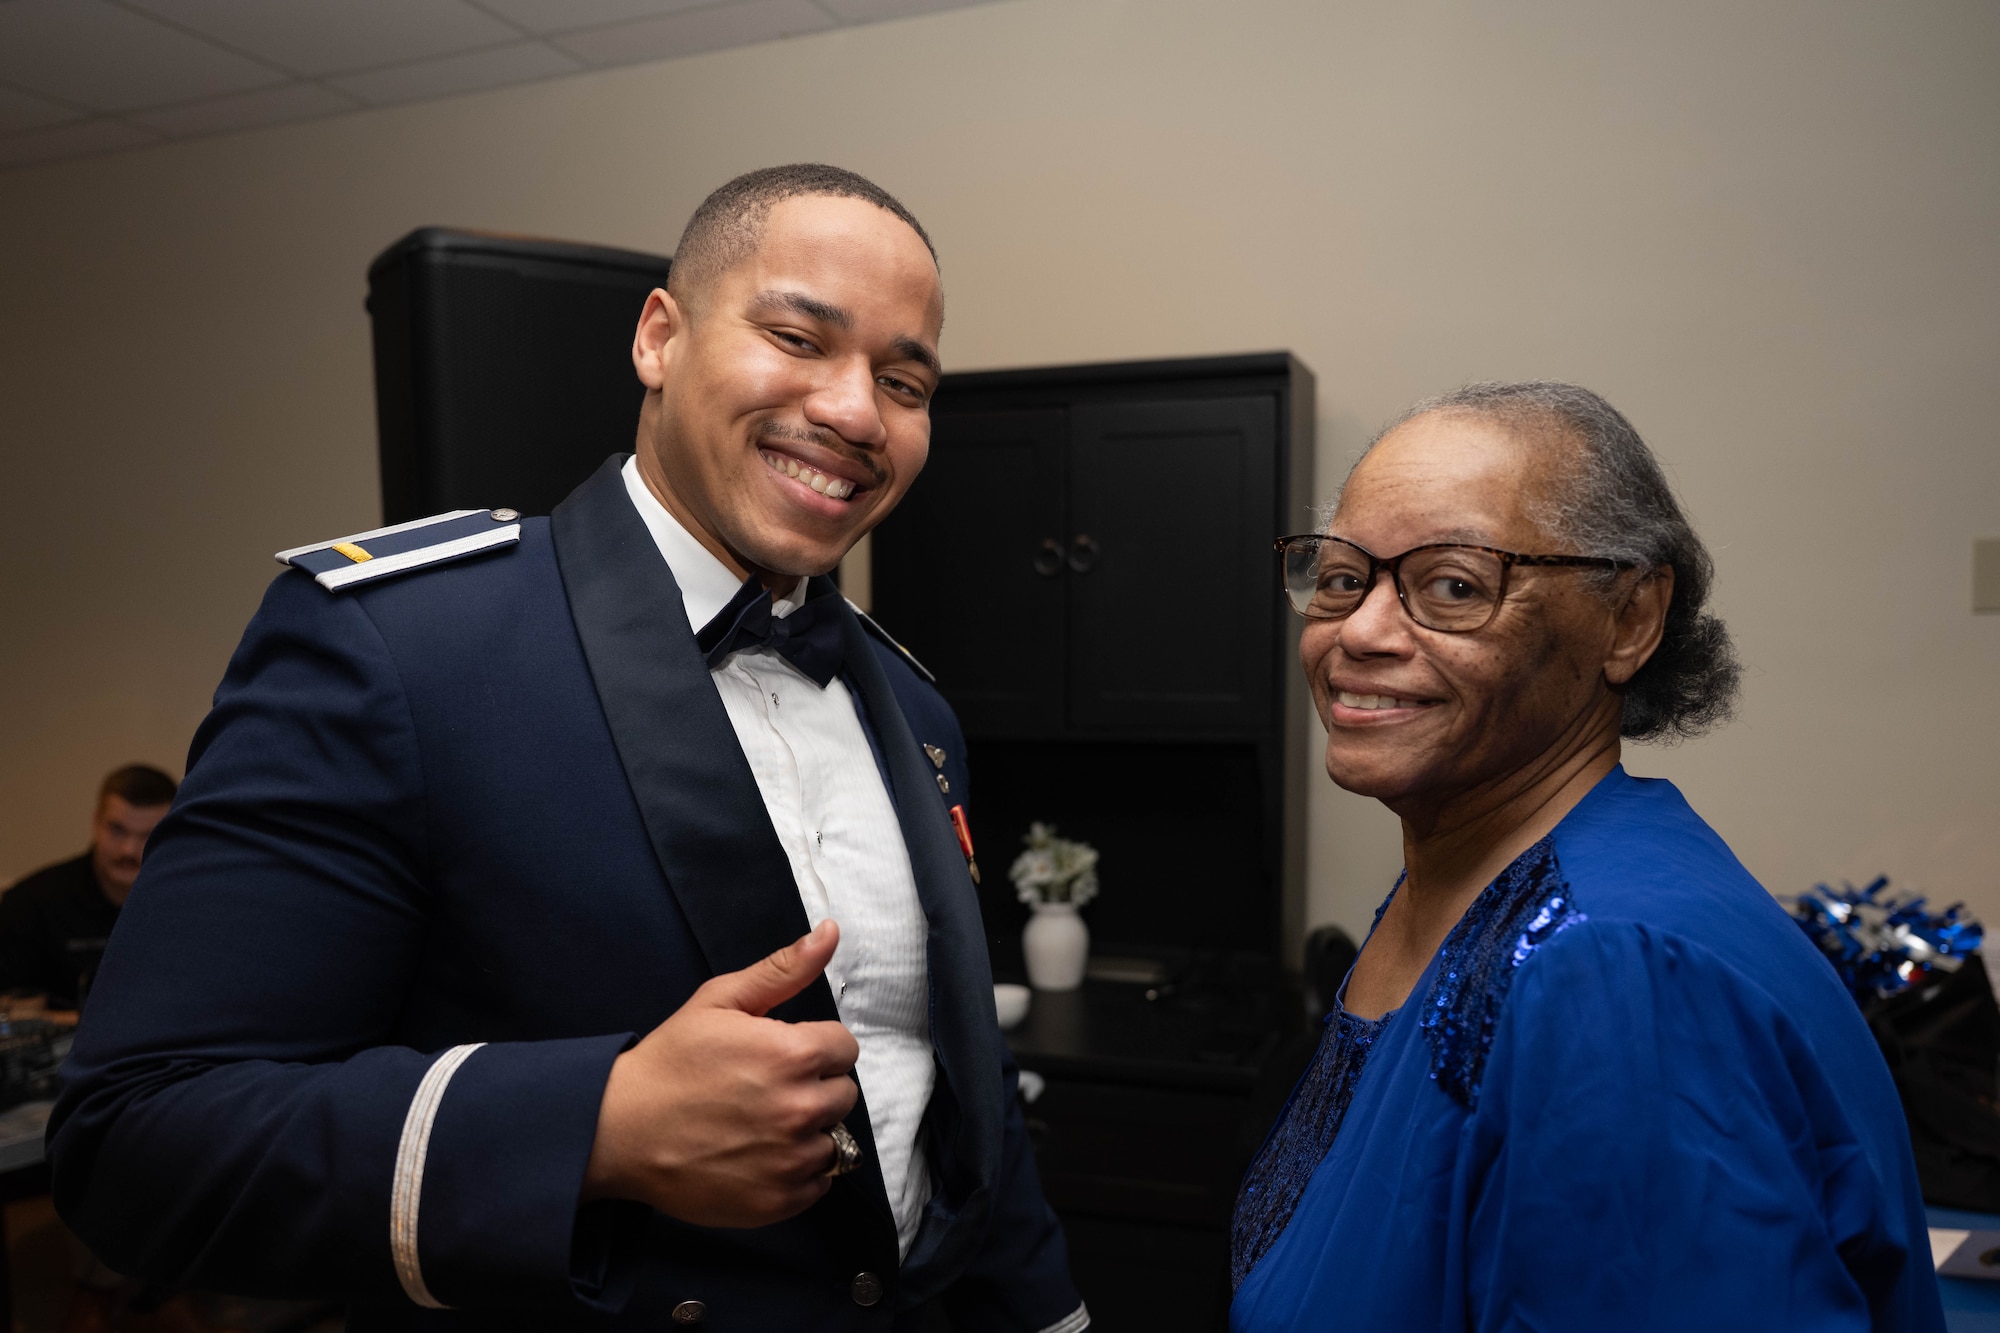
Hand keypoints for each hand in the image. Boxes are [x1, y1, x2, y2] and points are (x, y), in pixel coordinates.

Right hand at [581, 919, 860, 1226]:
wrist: (620, 1130)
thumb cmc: (670, 1061)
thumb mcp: (720, 1001)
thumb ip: (784, 969)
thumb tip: (831, 932)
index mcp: (792, 1054)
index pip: (845, 1048)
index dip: (814, 1046)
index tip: (781, 1054)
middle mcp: (800, 1109)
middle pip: (843, 1094)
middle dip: (814, 1086)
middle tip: (767, 1088)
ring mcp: (790, 1161)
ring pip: (834, 1140)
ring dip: (809, 1131)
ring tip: (761, 1124)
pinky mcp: (778, 1201)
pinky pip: (819, 1183)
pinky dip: (798, 1172)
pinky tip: (760, 1156)